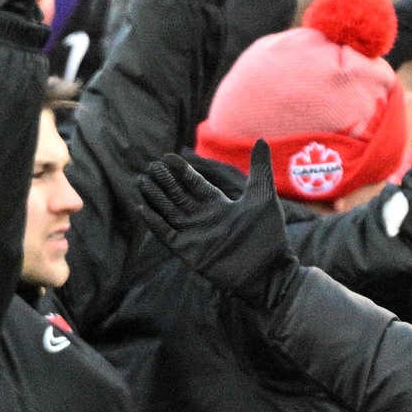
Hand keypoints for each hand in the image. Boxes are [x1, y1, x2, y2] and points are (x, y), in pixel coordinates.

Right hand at [138, 141, 298, 308]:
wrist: (269, 272)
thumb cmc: (270, 236)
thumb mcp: (263, 198)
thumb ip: (260, 170)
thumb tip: (260, 140)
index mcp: (219, 205)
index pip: (194, 184)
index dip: (182, 171)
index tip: (168, 156)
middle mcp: (204, 218)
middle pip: (177, 196)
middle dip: (164, 181)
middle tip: (151, 166)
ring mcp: (195, 235)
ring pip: (168, 212)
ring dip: (155, 198)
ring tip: (142, 181)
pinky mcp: (188, 252)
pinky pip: (166, 235)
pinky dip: (155, 223)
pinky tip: (143, 209)